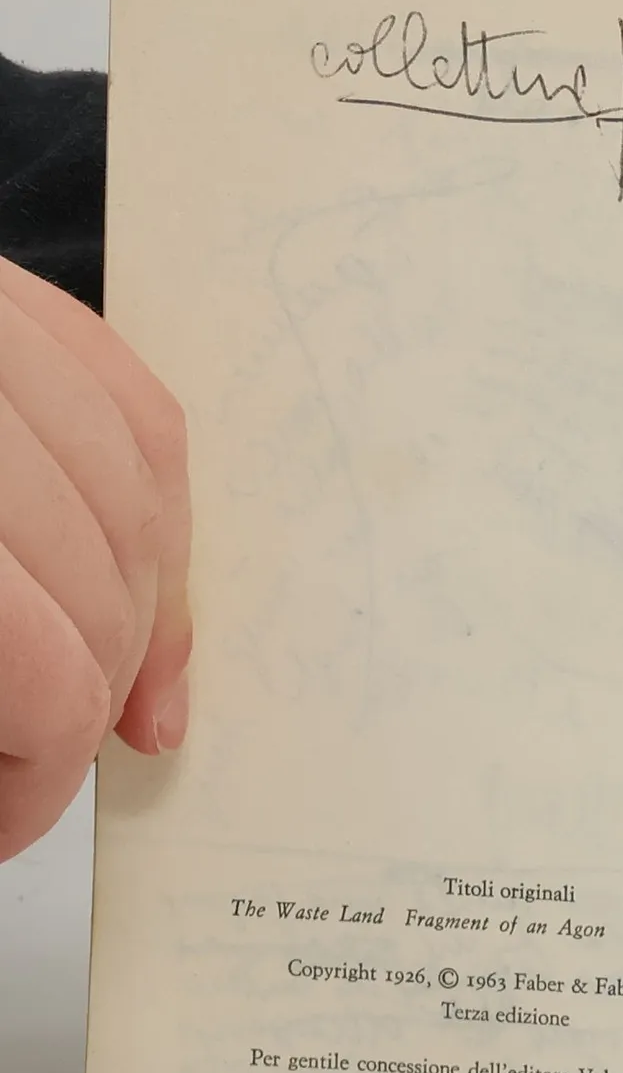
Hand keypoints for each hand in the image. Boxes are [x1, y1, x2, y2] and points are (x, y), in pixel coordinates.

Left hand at [0, 256, 190, 863]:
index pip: (37, 672)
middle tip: (33, 766)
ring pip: (137, 497)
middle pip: (99, 591)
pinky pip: (135, 401)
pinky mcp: (8, 294)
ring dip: (140, 616)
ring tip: (97, 690)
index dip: (36, 778)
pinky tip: (136, 576)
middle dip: (86, 707)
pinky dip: (156, 502)